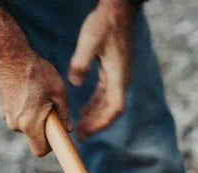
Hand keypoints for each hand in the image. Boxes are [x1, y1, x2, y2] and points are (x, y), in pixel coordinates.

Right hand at [0, 8, 72, 156]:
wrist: (7, 54)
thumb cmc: (35, 71)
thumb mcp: (57, 91)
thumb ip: (64, 113)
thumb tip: (68, 128)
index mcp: (30, 124)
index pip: (40, 151)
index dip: (50, 147)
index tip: (56, 135)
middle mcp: (15, 125)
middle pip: (33, 137)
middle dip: (44, 128)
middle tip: (51, 107)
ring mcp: (6, 116)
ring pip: (26, 125)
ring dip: (34, 116)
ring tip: (38, 95)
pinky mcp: (2, 108)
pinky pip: (18, 115)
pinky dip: (25, 109)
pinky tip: (28, 91)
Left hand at [69, 0, 135, 139]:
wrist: (119, 8)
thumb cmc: (105, 22)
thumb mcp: (90, 40)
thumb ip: (81, 63)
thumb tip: (75, 83)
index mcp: (118, 76)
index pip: (114, 109)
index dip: (101, 123)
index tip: (87, 132)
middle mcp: (122, 79)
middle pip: (111, 110)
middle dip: (96, 124)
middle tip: (80, 136)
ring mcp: (120, 75)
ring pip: (109, 103)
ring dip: (96, 116)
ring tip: (81, 126)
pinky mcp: (115, 70)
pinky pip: (106, 93)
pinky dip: (96, 104)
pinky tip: (85, 109)